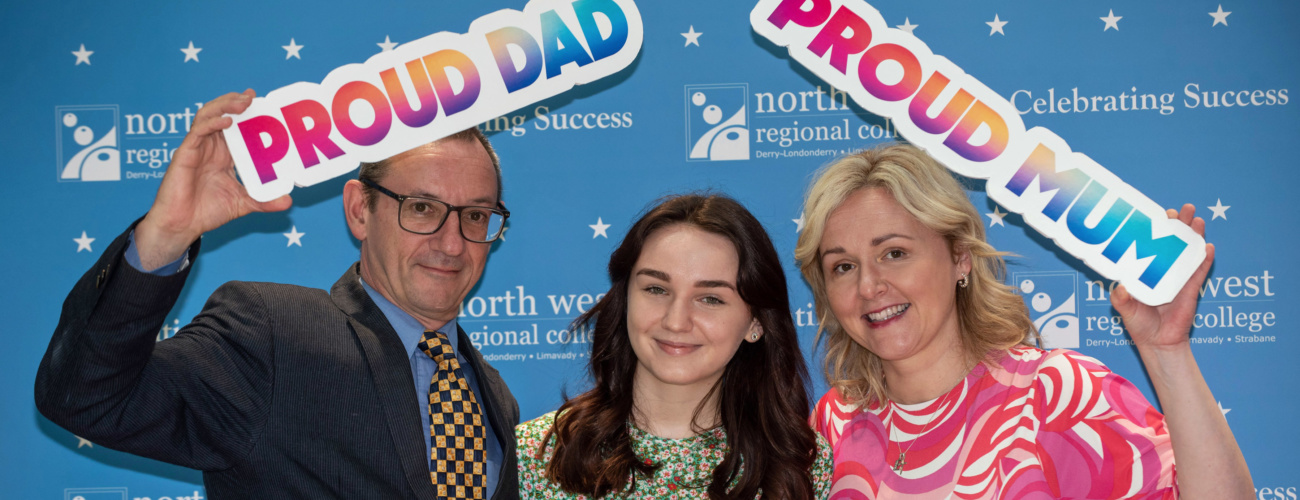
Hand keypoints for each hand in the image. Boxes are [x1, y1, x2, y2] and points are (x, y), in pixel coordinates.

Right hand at [135, 90, 291, 268]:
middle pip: (221, 113)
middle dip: (235, 102)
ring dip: (224, 106)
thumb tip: (289, 201)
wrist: (183, 226)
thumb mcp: (242, 204)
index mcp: (224, 155)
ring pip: (208, 116)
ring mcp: (197, 149)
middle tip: (252, 96)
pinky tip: (227, 122)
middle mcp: (211, 148)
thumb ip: (264, 200)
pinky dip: (212, 123)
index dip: (246, 111)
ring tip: (242, 102)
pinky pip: (197, 132)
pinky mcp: (185, 154)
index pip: (236, 126)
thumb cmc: (207, 212)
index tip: (261, 100)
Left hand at [1110, 204, 1213, 351]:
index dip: (1156, 228)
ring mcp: (1179, 278)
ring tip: (1196, 220)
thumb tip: (1120, 287)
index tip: (1158, 214)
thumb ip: (1121, 298)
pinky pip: (1200, 271)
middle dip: (1178, 225)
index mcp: (1147, 270)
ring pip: (1189, 252)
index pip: (1152, 243)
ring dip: (1194, 235)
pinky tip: (1207, 246)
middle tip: (1180, 210)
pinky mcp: (1192, 289)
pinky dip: (1204, 259)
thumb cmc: (1139, 324)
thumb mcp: (1124, 308)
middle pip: (1174, 242)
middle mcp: (1164, 270)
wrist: (1158, 343)